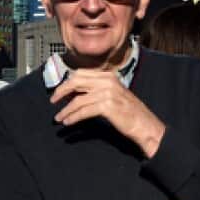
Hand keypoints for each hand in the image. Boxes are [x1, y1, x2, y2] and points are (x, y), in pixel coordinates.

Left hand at [51, 69, 166, 156]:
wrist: (145, 125)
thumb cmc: (130, 113)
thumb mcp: (114, 94)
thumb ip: (97, 90)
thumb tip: (74, 92)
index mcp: (109, 76)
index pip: (81, 74)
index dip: (67, 83)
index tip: (59, 92)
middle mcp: (108, 81)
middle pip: (76, 81)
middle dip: (62, 91)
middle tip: (53, 101)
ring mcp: (108, 93)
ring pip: (78, 99)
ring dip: (66, 110)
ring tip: (59, 118)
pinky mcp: (107, 106)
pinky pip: (83, 111)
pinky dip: (73, 117)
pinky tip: (68, 122)